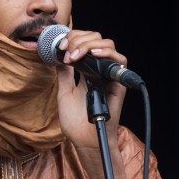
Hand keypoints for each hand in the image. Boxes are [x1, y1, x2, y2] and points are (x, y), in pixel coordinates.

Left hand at [56, 30, 127, 150]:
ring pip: (107, 45)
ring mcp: (108, 75)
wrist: (84, 139)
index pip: (84, 43)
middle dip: (78, 39)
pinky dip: (107, 53)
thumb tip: (59, 56)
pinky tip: (93, 55)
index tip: (60, 46)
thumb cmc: (75, 122)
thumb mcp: (64, 93)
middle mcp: (99, 70)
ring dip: (88, 44)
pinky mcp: (117, 83)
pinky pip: (120, 60)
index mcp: (86, 71)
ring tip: (75, 55)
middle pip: (95, 39)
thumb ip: (64, 75)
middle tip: (66, 50)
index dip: (72, 39)